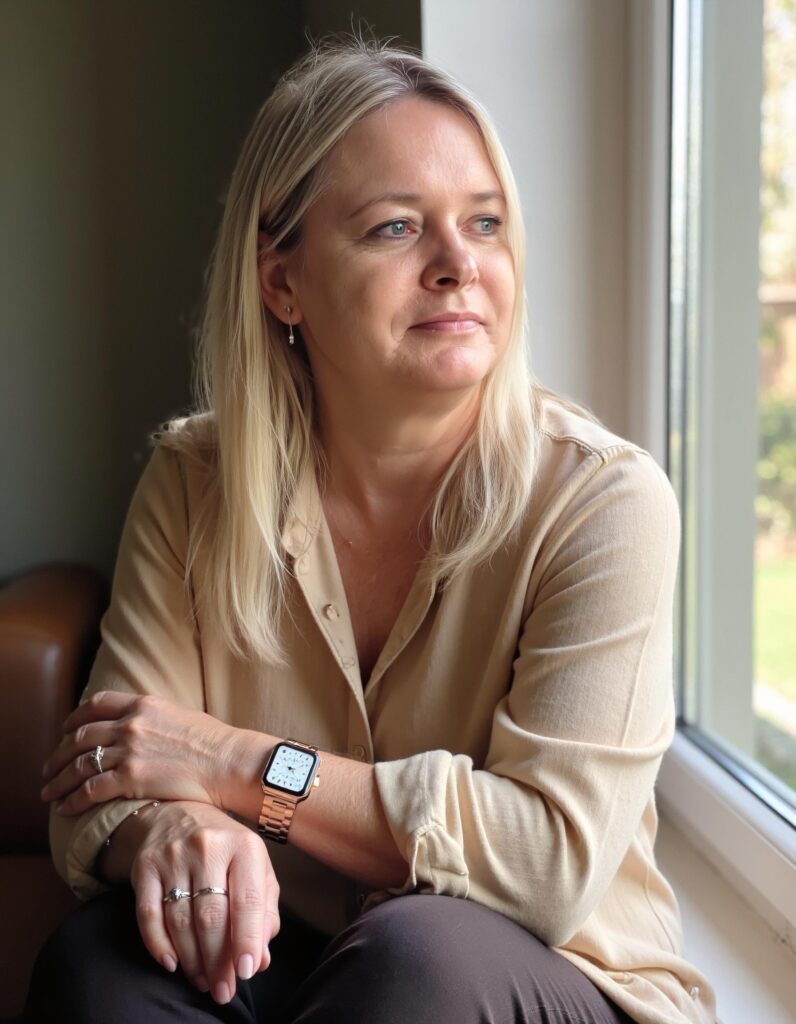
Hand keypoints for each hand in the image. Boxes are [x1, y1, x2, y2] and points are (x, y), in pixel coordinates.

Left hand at [41, 691, 238, 814]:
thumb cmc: (215, 743)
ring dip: (59, 780)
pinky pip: (90, 789)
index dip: (76, 717)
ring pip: (80, 764)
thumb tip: (146, 732)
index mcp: (144, 704)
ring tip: (49, 793)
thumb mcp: (181, 716)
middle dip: (60, 755)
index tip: (66, 729)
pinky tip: (65, 809)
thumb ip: (155, 720)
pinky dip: (73, 800)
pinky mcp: (131, 778)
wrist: (228, 761)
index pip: (98, 703)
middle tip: (49, 769)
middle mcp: (132, 723)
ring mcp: (130, 750)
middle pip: (81, 736)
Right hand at [130, 800, 279, 1004]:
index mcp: (244, 846)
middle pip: (211, 917)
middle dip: (218, 962)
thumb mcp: (256, 868)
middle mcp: (208, 847)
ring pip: (181, 921)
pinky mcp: (145, 866)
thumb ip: (264, 911)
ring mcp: (173, 856)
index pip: (247, 900)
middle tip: (223, 990)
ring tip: (203, 981)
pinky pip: (148, 915)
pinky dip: (158, 945)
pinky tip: (172, 964)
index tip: (247, 972)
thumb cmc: (227, 850)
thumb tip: (260, 958)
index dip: (248, 939)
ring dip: (193, 960)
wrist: (180, 810)